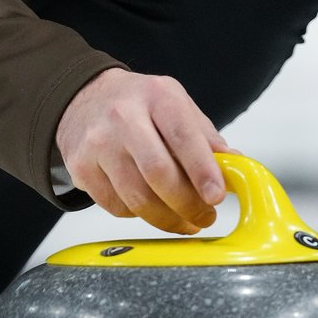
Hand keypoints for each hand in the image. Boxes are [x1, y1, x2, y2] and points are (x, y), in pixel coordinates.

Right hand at [55, 68, 230, 233]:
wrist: (84, 97)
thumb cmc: (137, 103)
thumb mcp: (175, 103)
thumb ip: (205, 136)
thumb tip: (236, 166)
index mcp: (156, 96)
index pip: (183, 135)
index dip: (202, 170)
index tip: (217, 196)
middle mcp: (123, 116)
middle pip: (158, 173)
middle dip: (188, 204)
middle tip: (204, 217)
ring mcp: (98, 143)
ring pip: (137, 198)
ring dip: (167, 219)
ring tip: (184, 221)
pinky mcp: (81, 167)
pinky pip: (117, 207)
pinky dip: (139, 215)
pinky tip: (149, 206)